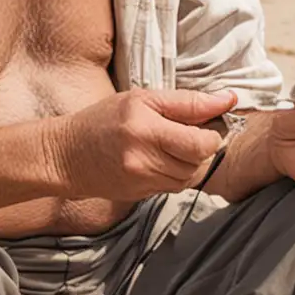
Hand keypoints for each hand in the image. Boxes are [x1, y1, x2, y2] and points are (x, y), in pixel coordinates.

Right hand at [52, 87, 233, 200]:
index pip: (200, 142)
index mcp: (145, 128)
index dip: (212, 134)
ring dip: (188, 162)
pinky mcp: (141, 195)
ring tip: (168, 146)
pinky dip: (174, 173)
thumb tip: (228, 99)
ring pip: (189, 177)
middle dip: (200, 147)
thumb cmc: (103, 120)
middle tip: (186, 133)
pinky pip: (174, 187)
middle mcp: (144, 158)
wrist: (65, 155)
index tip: (206, 124)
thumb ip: (187, 102)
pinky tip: (157, 160)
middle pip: (198, 160)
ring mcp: (142, 181)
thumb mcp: (142, 99)